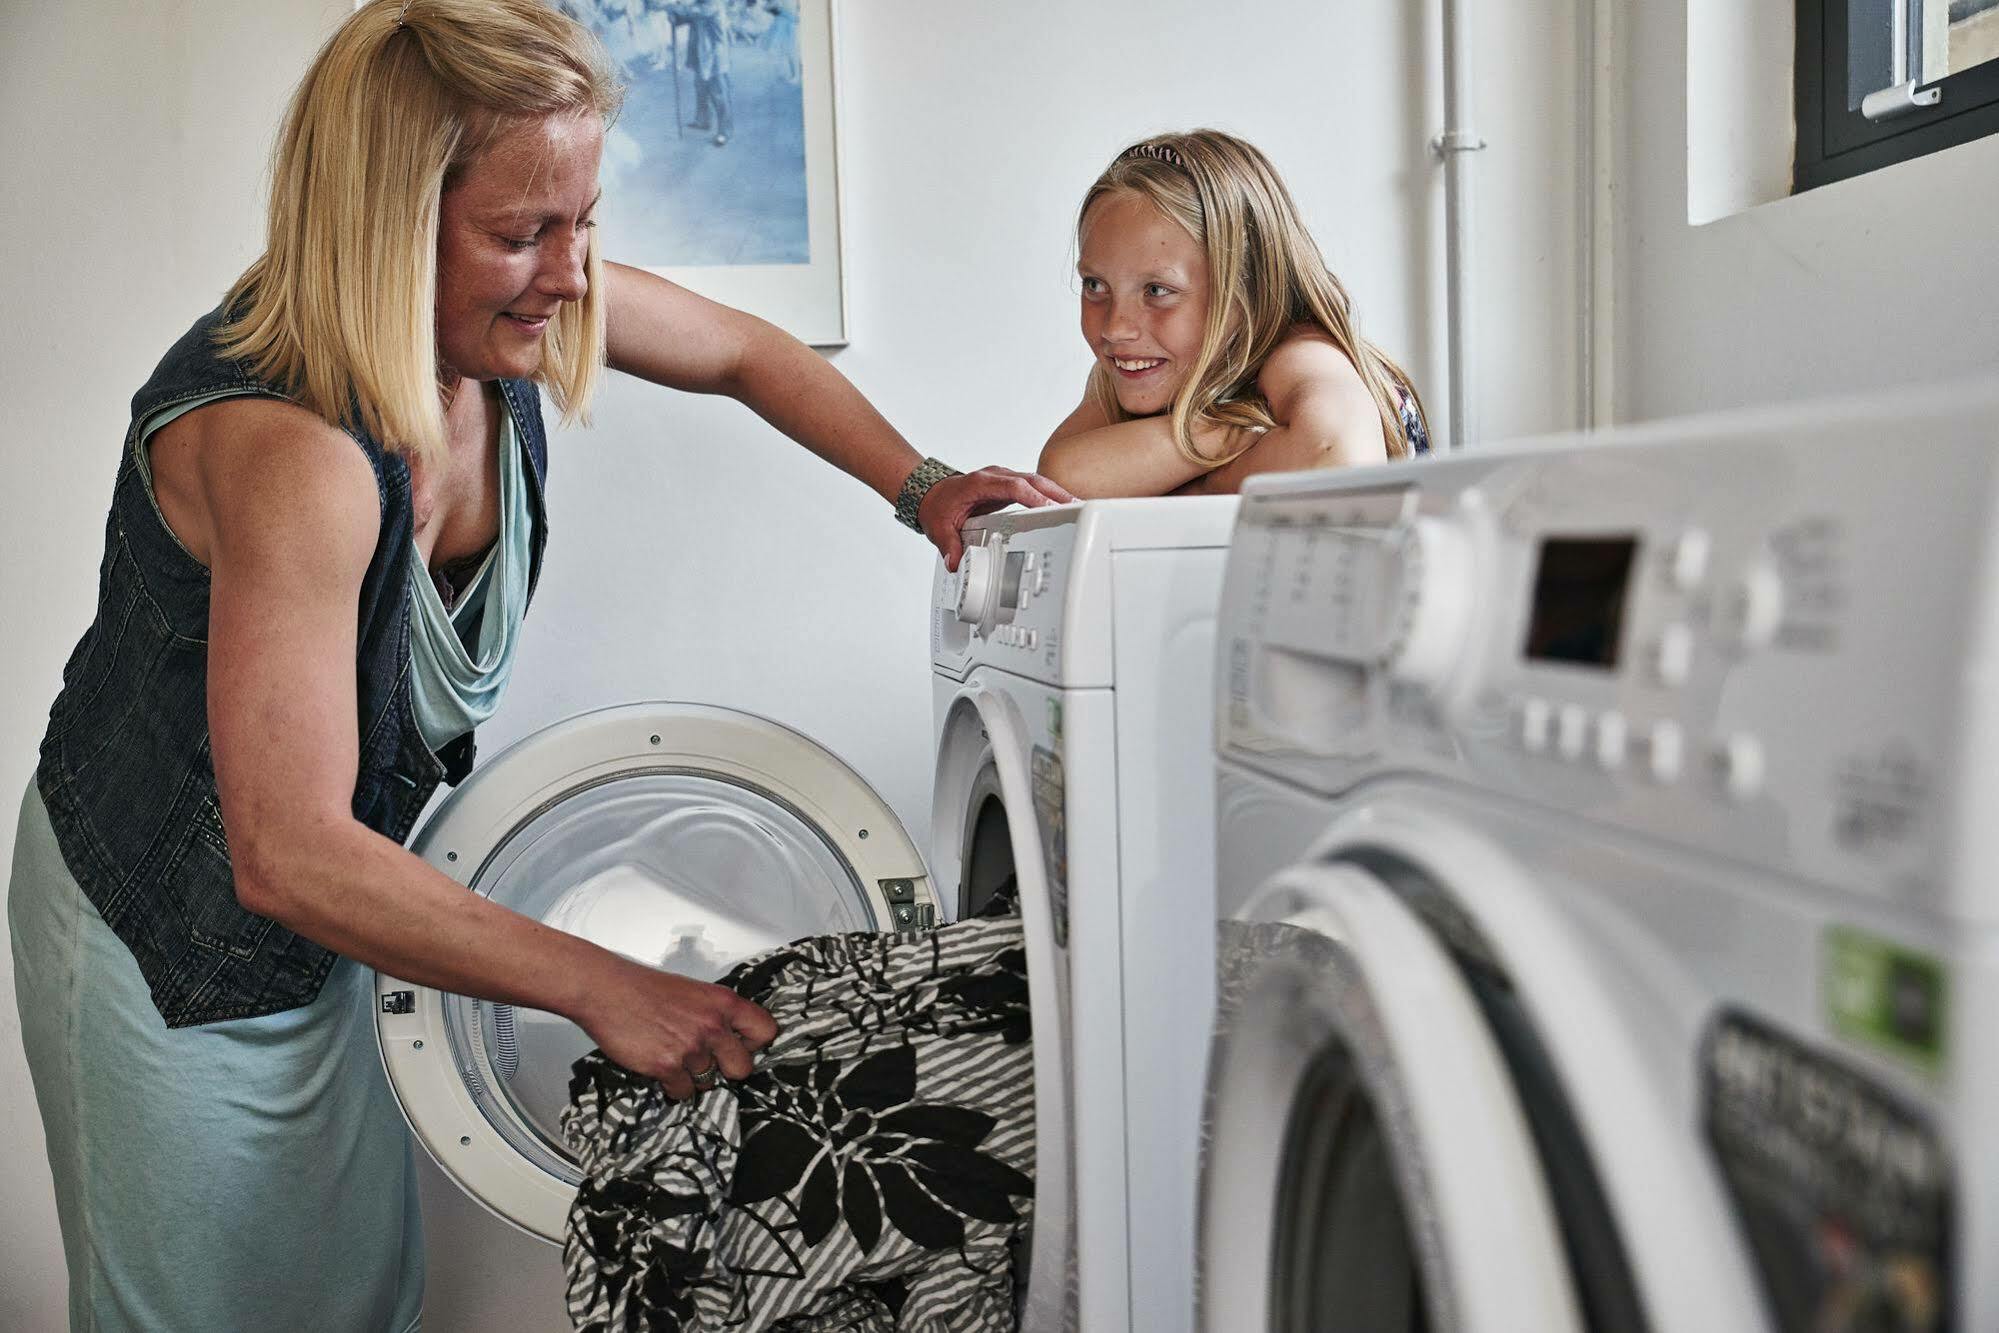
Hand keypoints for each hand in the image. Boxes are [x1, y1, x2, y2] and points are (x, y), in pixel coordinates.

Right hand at [577, 956, 778, 1098]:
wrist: (605, 991)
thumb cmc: (644, 988)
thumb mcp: (693, 992)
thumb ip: (715, 1014)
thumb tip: (730, 1039)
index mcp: (723, 1002)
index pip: (766, 1031)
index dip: (754, 1044)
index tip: (742, 1047)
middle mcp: (712, 1025)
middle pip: (743, 1068)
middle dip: (726, 1070)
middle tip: (707, 1062)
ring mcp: (691, 1048)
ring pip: (709, 1083)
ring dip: (694, 1077)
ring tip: (674, 1058)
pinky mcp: (667, 1067)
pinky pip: (683, 1093)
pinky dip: (673, 1087)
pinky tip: (660, 1069)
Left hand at [919, 466, 1076, 570]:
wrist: (931, 494)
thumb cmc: (937, 506)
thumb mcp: (939, 528)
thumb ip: (949, 545)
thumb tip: (955, 563)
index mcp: (979, 483)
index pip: (1012, 486)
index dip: (1033, 496)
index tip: (1050, 506)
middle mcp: (994, 477)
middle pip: (1031, 480)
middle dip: (1055, 493)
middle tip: (1076, 507)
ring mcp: (1003, 479)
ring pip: (1036, 481)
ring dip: (1056, 493)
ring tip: (1077, 508)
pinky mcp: (1009, 486)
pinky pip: (1033, 487)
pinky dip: (1048, 496)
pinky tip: (1062, 507)